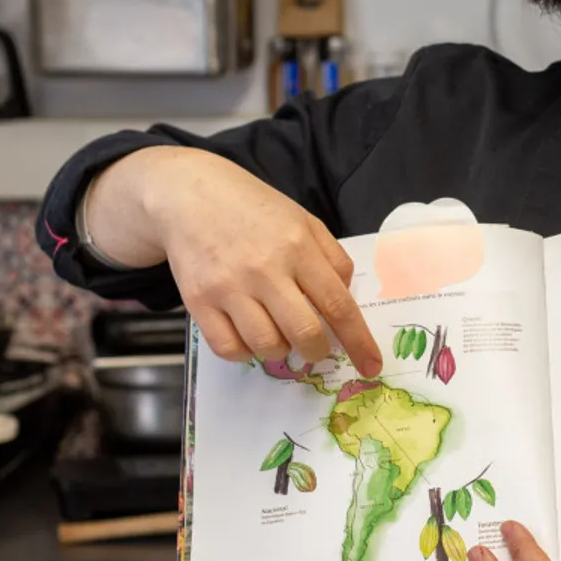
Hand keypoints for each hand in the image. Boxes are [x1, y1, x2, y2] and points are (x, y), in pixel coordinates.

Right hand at [91, 147, 380, 375]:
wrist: (189, 195)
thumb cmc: (253, 209)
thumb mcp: (303, 221)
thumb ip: (332, 258)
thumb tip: (346, 298)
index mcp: (299, 247)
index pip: (338, 305)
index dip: (358, 341)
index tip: (371, 365)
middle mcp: (265, 269)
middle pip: (304, 332)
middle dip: (317, 351)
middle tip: (315, 349)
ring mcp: (229, 287)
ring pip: (267, 345)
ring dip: (281, 351)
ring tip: (279, 335)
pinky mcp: (198, 301)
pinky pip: (229, 348)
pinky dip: (246, 353)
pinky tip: (249, 337)